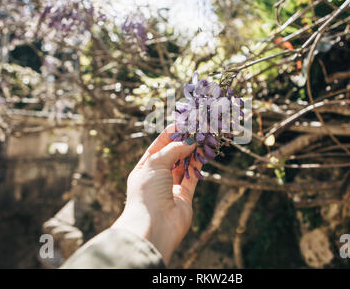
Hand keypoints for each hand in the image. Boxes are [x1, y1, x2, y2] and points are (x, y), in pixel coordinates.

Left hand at [110, 124, 202, 264]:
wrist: (154, 226)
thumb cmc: (147, 193)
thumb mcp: (155, 164)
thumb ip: (173, 150)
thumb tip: (189, 142)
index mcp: (144, 169)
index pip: (158, 146)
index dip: (170, 134)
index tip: (183, 122)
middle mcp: (157, 178)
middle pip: (173, 155)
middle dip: (184, 142)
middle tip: (197, 128)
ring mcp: (171, 187)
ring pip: (184, 164)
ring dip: (193, 151)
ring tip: (204, 137)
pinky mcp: (184, 196)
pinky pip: (193, 175)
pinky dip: (199, 164)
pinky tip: (205, 152)